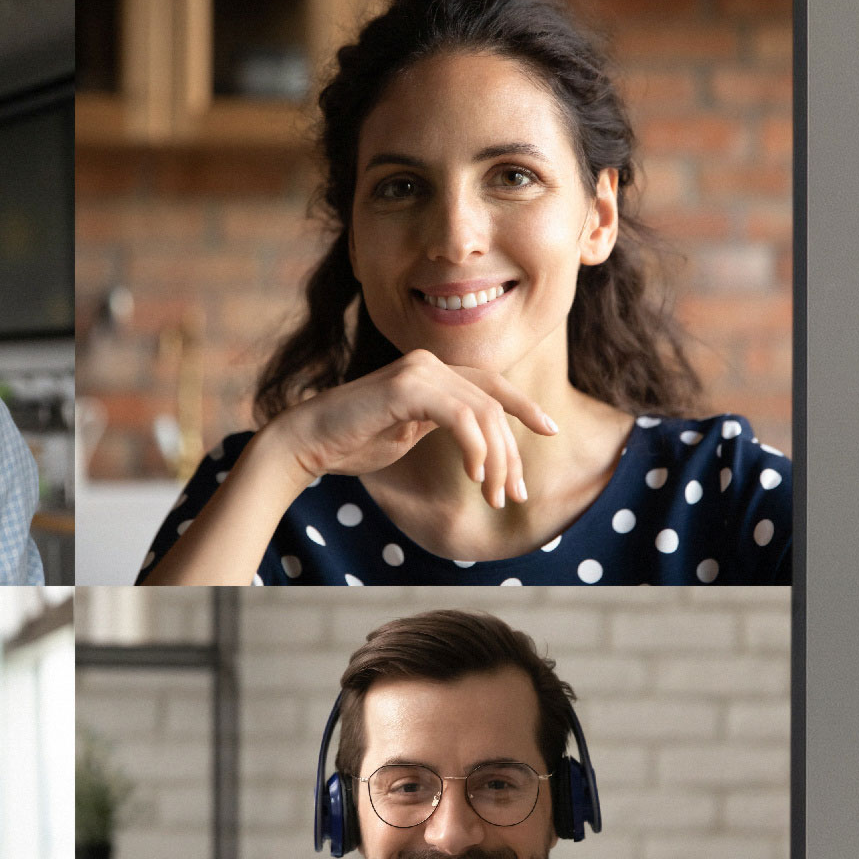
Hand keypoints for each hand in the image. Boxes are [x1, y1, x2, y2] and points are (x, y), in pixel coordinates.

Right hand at [272, 345, 595, 526]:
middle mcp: (429, 363)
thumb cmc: (354, 443)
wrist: (307, 442)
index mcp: (433, 372)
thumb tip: (484, 447)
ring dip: (496, 459)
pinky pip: (460, 417)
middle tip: (515, 494)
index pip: (491, 385)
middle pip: (493, 404)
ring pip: (482, 412)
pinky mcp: (406, 388)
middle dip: (511, 452)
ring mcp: (418, 371)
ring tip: (494, 495)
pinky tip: (475, 475)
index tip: (550, 430)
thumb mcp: (410, 432)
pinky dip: (475, 447)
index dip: (525, 406)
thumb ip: (445, 426)